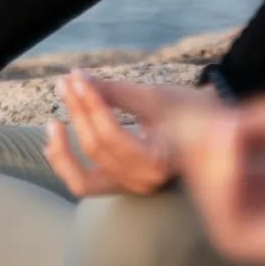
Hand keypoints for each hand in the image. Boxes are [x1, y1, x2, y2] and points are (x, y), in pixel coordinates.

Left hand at [43, 70, 220, 197]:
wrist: (212, 130)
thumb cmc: (189, 110)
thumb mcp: (154, 98)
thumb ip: (115, 93)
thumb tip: (77, 79)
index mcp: (160, 162)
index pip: (112, 136)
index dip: (90, 104)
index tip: (78, 77)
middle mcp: (145, 182)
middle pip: (97, 150)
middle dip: (77, 112)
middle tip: (67, 81)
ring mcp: (133, 188)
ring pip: (84, 178)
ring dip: (63, 149)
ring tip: (53, 121)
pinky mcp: (123, 186)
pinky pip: (85, 185)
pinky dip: (66, 167)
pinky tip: (52, 143)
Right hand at [176, 84, 264, 265]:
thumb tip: (213, 118)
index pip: (232, 152)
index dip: (196, 125)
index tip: (166, 94)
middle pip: (217, 181)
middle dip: (189, 143)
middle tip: (183, 109)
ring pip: (219, 209)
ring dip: (202, 166)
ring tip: (214, 128)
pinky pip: (236, 230)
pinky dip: (219, 190)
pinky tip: (228, 145)